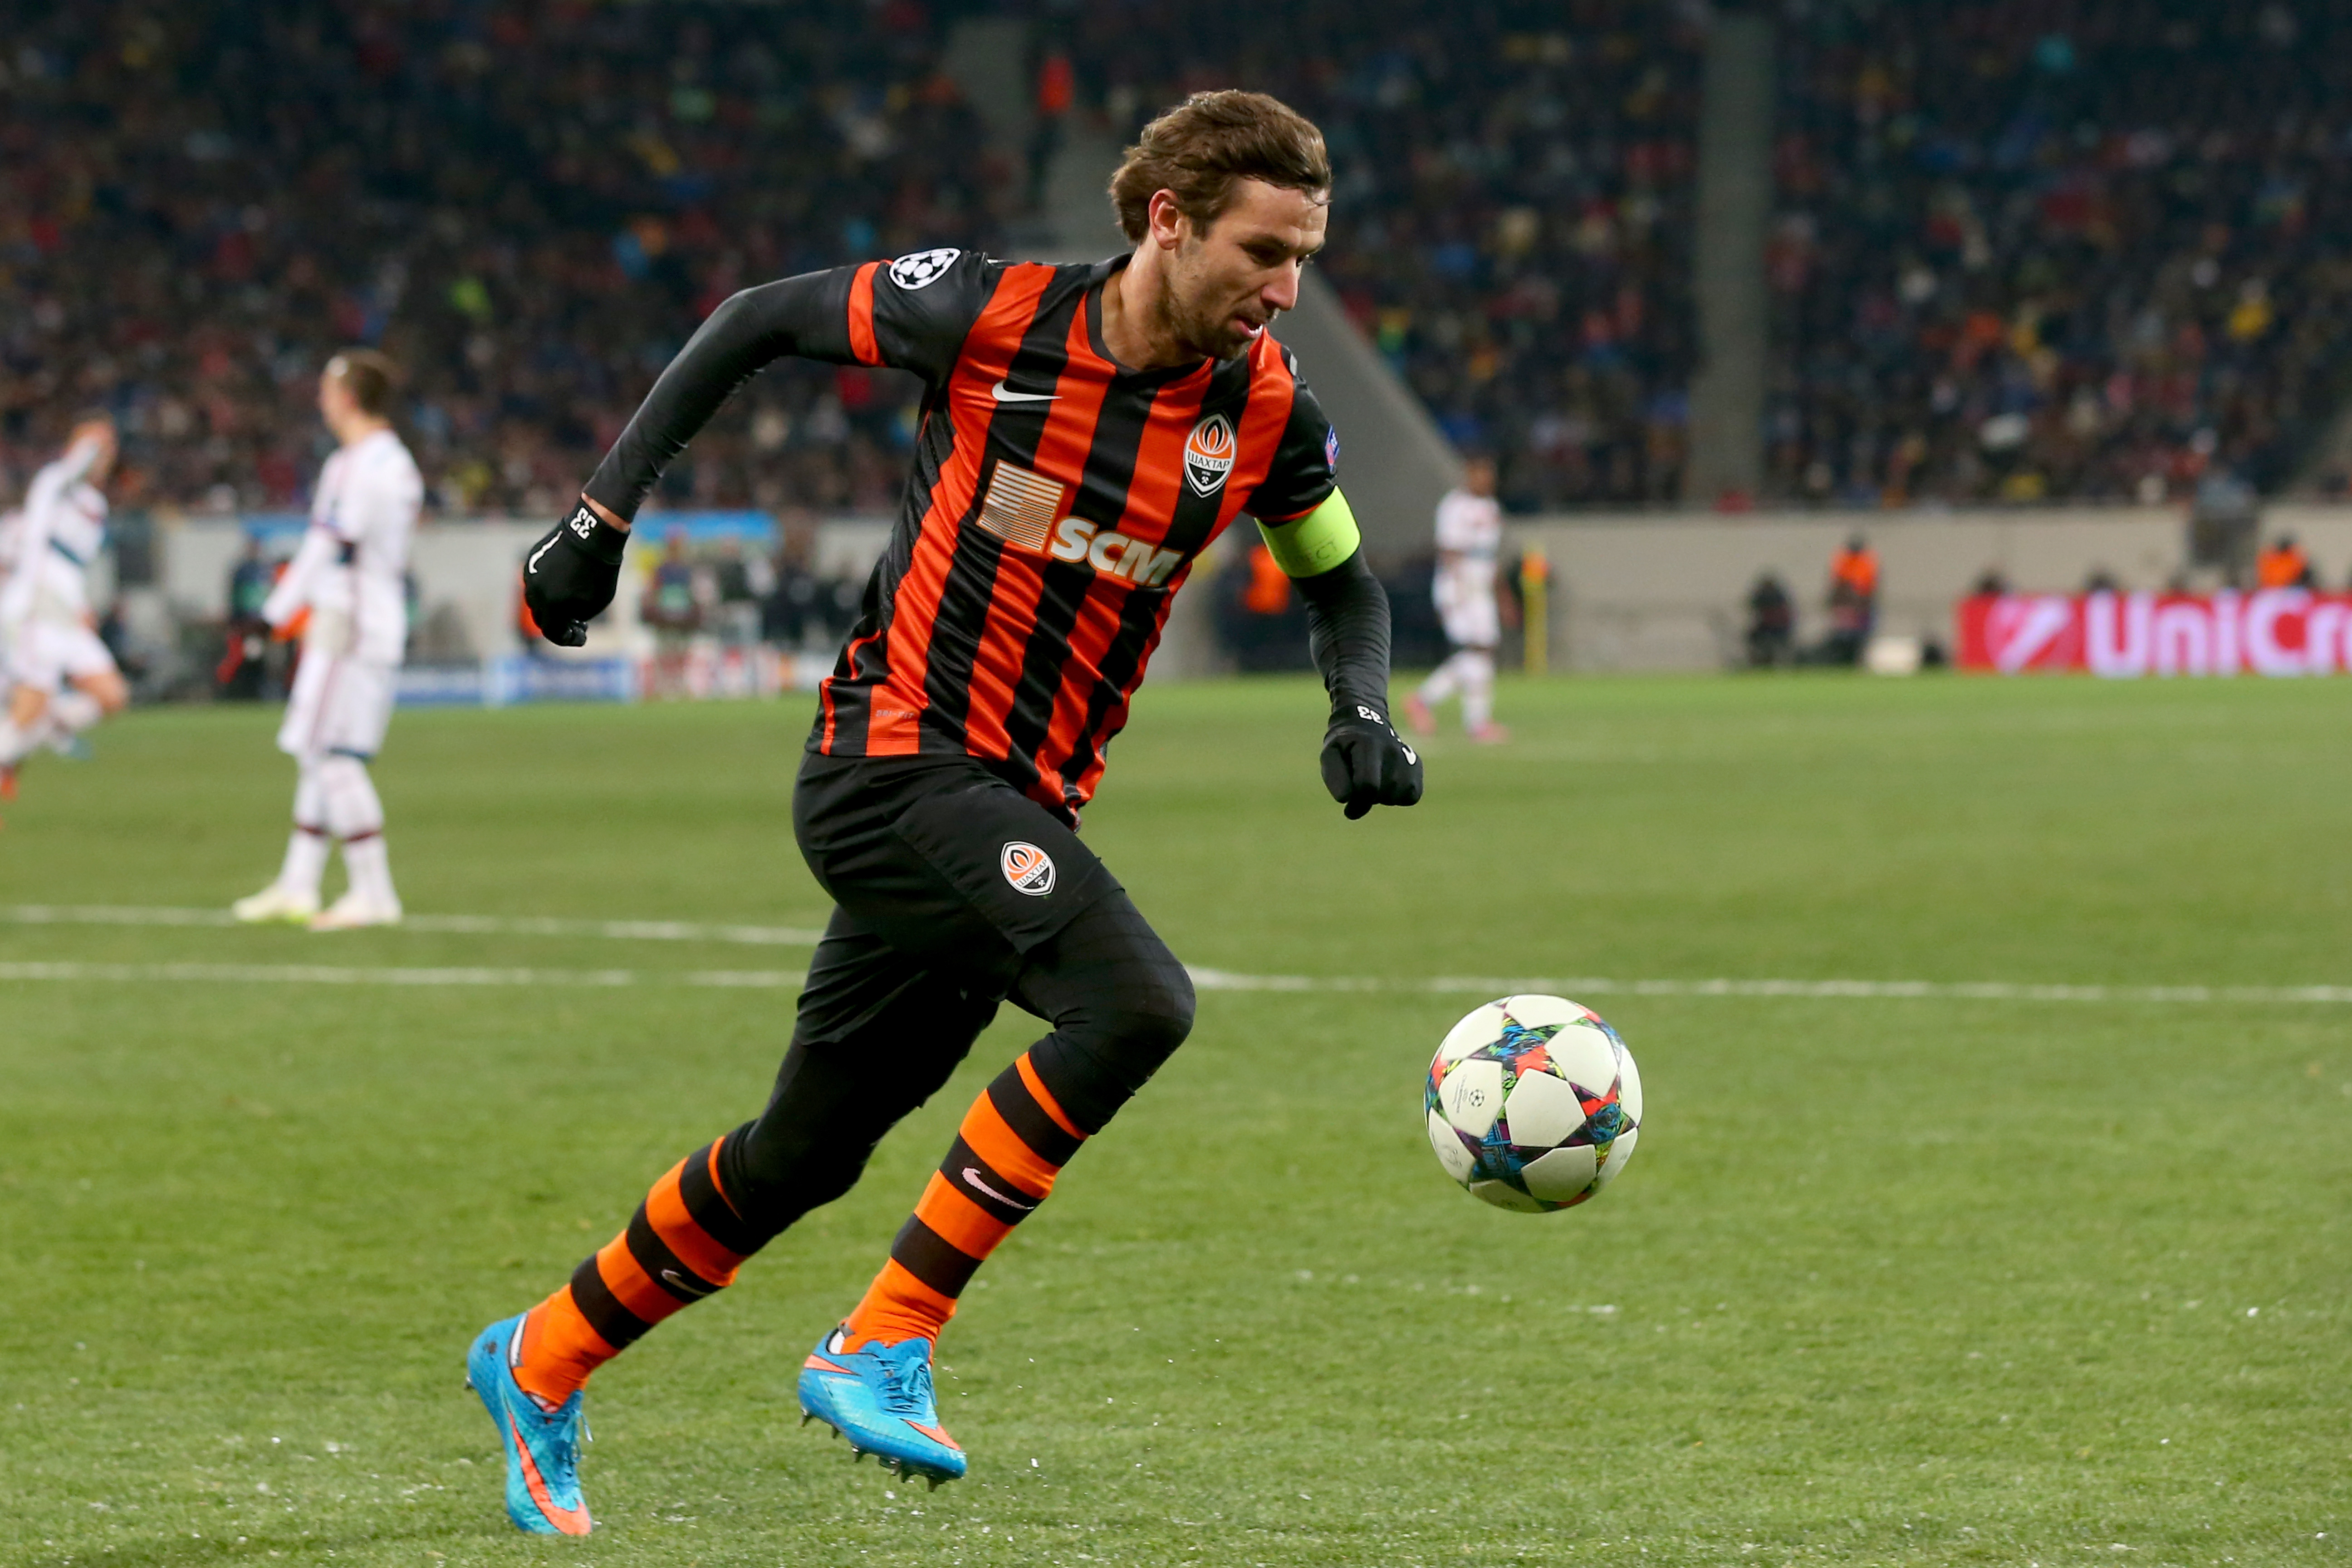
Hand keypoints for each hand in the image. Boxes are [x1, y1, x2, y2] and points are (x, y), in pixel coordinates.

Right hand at [523, 499, 628, 646]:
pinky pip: (536, 582)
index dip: (568, 639)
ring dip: (552, 607)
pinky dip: (548, 589)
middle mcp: (535, 592)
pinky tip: (564, 586)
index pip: (552, 633)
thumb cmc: (599, 571)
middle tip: (577, 625)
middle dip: (559, 625)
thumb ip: (576, 618)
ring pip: (537, 600)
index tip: (581, 638)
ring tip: (571, 605)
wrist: (592, 533)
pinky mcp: (532, 560)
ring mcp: (531, 575)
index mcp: (551, 606)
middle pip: (542, 618)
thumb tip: (566, 621)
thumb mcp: (596, 603)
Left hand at [1319, 702, 1423, 819]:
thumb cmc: (1345, 746)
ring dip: (1383, 797)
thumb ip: (1334, 777)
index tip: (1347, 803)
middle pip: (1383, 794)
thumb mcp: (1330, 755)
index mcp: (1368, 744)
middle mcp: (1392, 748)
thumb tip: (1346, 799)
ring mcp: (1408, 756)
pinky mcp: (1417, 765)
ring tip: (1375, 780)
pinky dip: (1399, 796)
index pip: (1368, 785)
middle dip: (1368, 798)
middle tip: (1359, 784)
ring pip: (1398, 797)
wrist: (1366, 725)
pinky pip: (1412, 796)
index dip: (1357, 801)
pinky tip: (1388, 783)